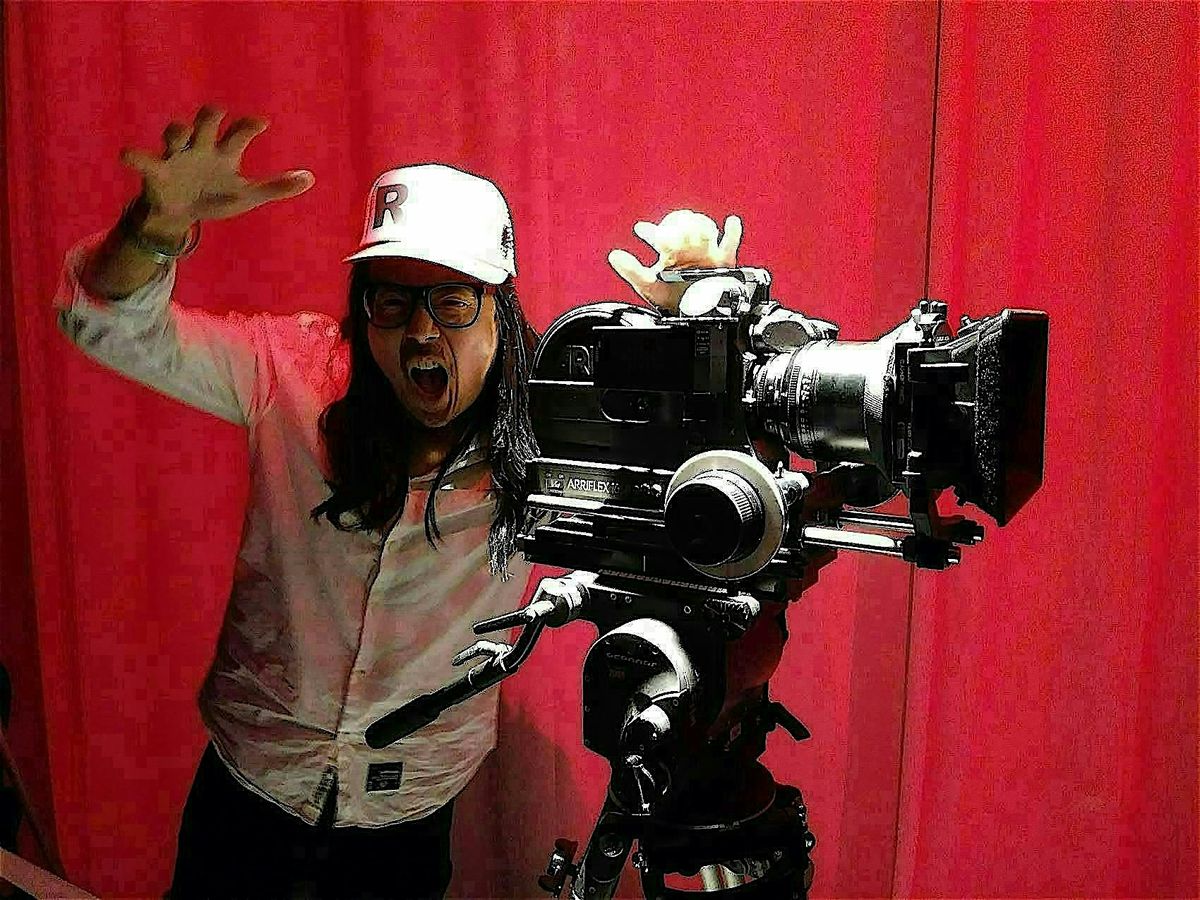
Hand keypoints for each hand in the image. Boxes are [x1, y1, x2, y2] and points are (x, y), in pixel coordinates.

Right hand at [119, 105, 314, 238]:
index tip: (262, 124)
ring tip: (181, 133)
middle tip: (216, 113)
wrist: (183, 217)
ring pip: (175, 133)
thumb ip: (276, 187)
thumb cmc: (216, 197)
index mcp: (225, 152)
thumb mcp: (247, 196)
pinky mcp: (156, 172)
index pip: (240, 132)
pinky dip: (135, 157)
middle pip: (206, 121)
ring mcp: (177, 157)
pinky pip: (143, 160)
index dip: (249, 126)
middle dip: (210, 115)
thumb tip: (311, 178)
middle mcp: (201, 148)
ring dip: (177, 130)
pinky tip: (128, 154)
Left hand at [608, 209, 742, 311]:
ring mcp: (706, 252)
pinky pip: (730, 243)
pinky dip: (732, 232)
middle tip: (672, 239)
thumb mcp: (648, 285)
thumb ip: (631, 270)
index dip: (650, 231)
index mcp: (670, 253)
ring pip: (705, 231)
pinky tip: (730, 223)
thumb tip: (614, 256)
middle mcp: (688, 249)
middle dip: (678, 228)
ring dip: (700, 228)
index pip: (659, 236)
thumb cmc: (672, 300)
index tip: (640, 229)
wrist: (695, 314)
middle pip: (684, 228)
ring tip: (695, 235)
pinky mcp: (723, 259)